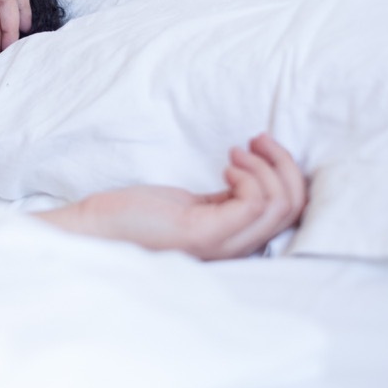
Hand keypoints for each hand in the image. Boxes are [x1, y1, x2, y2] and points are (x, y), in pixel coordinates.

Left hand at [60, 134, 307, 258]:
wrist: (94, 228)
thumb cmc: (136, 214)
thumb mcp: (192, 204)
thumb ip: (226, 200)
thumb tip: (253, 174)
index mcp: (234, 240)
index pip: (290, 216)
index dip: (287, 174)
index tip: (259, 146)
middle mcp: (234, 248)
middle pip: (293, 209)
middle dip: (285, 164)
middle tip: (259, 139)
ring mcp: (221, 244)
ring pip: (280, 205)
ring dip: (266, 166)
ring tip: (237, 151)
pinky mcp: (203, 234)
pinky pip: (253, 203)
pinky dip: (248, 176)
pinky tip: (226, 165)